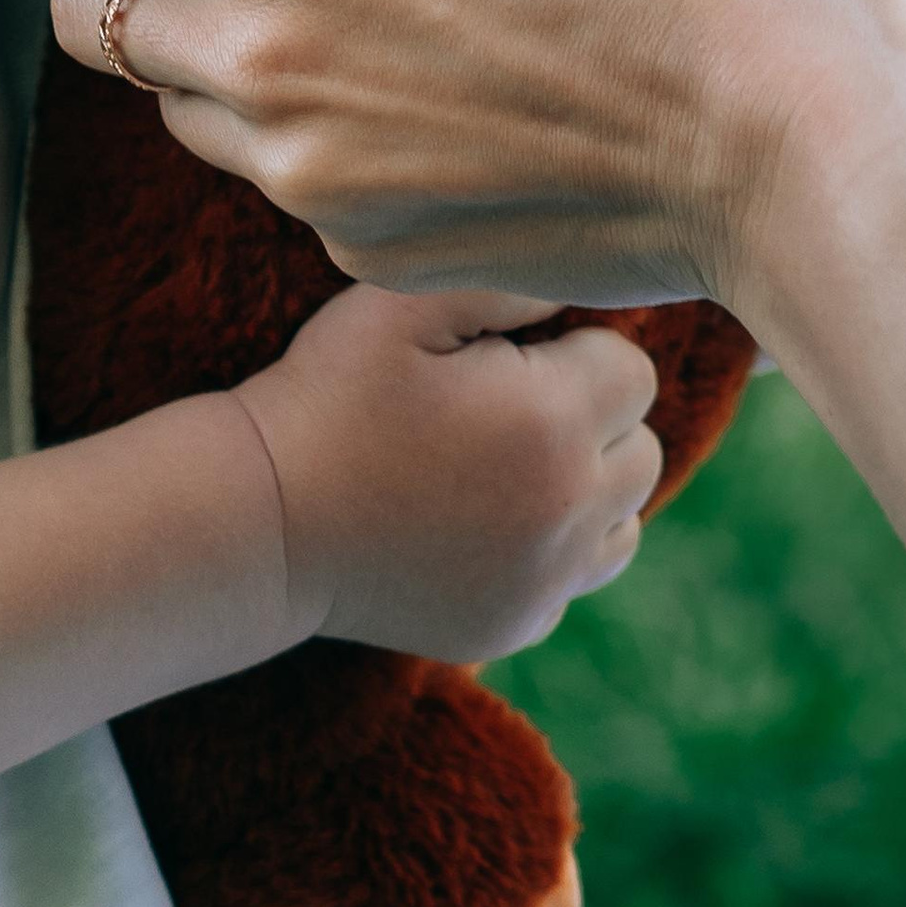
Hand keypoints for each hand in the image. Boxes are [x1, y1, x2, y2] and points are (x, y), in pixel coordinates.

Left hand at [0, 0, 905, 333]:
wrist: (789, 137)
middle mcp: (261, 58)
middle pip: (89, 17)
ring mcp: (305, 175)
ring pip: (180, 112)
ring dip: (218, 65)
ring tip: (355, 23)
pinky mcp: (362, 257)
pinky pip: (284, 191)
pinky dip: (318, 149)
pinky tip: (432, 110)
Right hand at [239, 282, 659, 656]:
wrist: (264, 521)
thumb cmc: (331, 395)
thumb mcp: (401, 304)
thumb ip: (505, 281)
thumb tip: (577, 285)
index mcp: (553, 422)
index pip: (631, 370)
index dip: (571, 351)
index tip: (505, 357)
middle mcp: (571, 511)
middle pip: (641, 450)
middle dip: (590, 419)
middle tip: (501, 406)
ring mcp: (546, 581)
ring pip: (622, 520)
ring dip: (583, 488)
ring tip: (499, 464)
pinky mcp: (516, 625)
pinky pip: (570, 578)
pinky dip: (543, 550)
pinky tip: (471, 522)